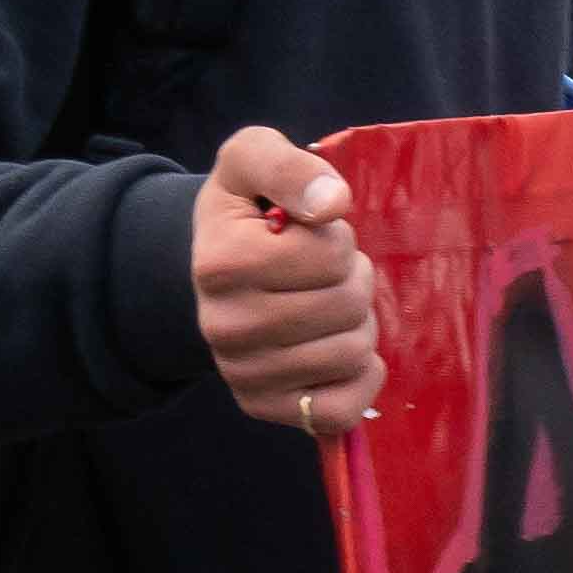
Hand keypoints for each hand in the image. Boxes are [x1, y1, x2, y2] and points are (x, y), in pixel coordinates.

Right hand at [194, 125, 377, 434]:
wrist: (214, 268)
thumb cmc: (246, 211)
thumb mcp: (252, 161)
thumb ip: (289, 166)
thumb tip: (332, 202)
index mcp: (220, 264)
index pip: (331, 253)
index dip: (335, 238)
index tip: (307, 236)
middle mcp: (223, 326)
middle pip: (348, 304)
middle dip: (352, 279)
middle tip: (322, 274)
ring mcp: (241, 374)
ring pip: (352, 352)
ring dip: (356, 323)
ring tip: (325, 306)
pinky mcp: (264, 408)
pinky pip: (341, 410)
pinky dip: (359, 378)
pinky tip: (338, 350)